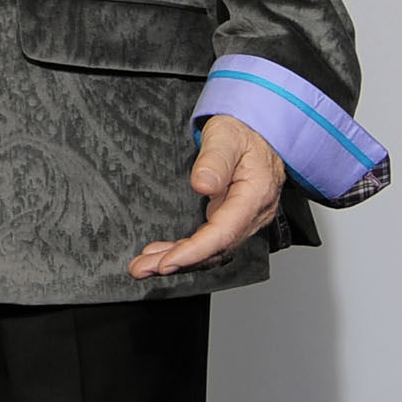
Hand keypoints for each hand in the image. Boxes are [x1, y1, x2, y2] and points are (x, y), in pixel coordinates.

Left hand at [130, 114, 286, 278]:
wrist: (258, 132)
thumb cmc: (242, 132)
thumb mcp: (227, 136)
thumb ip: (215, 159)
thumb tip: (203, 185)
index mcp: (255, 195)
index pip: (224, 233)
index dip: (195, 251)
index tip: (167, 262)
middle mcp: (252, 214)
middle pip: (216, 249)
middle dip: (179, 263)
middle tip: (142, 269)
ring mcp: (243, 219)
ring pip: (212, 251)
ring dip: (178, 261)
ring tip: (144, 266)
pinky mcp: (231, 219)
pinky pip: (210, 243)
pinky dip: (185, 252)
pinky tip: (162, 254)